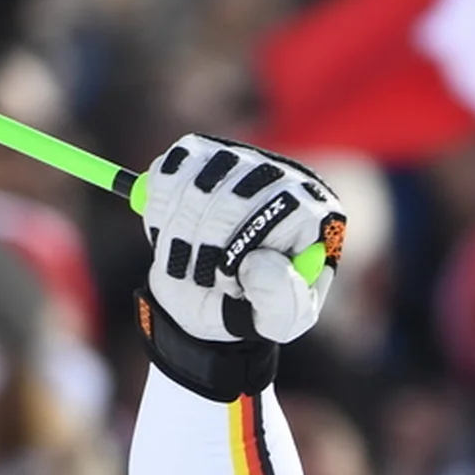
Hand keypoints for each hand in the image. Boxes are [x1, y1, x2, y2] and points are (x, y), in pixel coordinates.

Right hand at [134, 134, 343, 348]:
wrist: (208, 296)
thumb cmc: (252, 306)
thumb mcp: (277, 321)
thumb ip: (280, 301)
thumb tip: (260, 261)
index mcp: (315, 213)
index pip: (289, 207)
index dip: (247, 246)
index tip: (228, 280)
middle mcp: (282, 175)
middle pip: (237, 195)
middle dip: (208, 247)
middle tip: (205, 279)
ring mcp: (239, 159)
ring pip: (196, 183)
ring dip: (179, 235)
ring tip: (191, 265)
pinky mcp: (198, 153)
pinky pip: (168, 172)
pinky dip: (160, 212)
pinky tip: (172, 235)